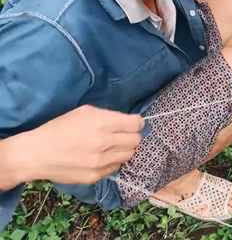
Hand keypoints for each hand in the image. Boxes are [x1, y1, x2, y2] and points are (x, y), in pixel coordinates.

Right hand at [22, 105, 142, 184]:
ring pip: (129, 155)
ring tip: (110, 147)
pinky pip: (115, 167)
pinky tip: (100, 157)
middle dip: (131, 136)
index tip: (131, 123)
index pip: (136, 124)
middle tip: (121, 135)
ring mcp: (101, 162)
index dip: (136, 122)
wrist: (37, 154)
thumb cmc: (59, 129)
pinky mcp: (96, 176)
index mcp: (102, 124)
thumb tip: (128, 121)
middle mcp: (105, 143)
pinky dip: (112, 161)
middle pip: (136, 140)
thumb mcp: (84, 112)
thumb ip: (108, 116)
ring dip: (123, 149)